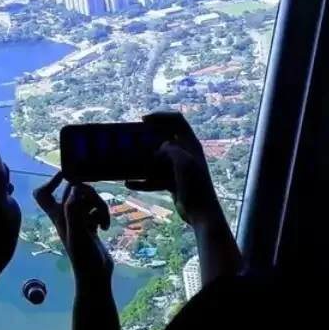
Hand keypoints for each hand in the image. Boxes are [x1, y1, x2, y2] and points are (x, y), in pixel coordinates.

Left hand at [35, 171, 113, 278]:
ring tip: (103, 223)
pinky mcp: (90, 226)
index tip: (68, 176)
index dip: (51, 182)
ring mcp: (78, 220)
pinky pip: (96, 210)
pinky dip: (103, 215)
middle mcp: (65, 216)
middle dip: (89, 195)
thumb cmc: (84, 257)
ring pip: (88, 201)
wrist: (95, 275)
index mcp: (57, 216)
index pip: (43, 194)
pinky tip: (105, 227)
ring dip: (100, 207)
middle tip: (97, 208)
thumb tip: (75, 189)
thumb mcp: (78, 233)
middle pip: (74, 192)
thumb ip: (74, 211)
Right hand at [127, 111, 222, 226]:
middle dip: (147, 139)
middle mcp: (185, 153)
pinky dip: (142, 180)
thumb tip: (158, 148)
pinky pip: (154, 177)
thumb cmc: (195, 186)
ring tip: (127, 162)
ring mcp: (178, 168)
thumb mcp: (183, 162)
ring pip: (156, 159)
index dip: (161, 117)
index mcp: (190, 144)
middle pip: (163, 138)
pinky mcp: (172, 182)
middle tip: (132, 140)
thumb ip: (171, 149)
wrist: (201, 213)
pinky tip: (129, 183)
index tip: (143, 121)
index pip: (177, 121)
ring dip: (142, 160)